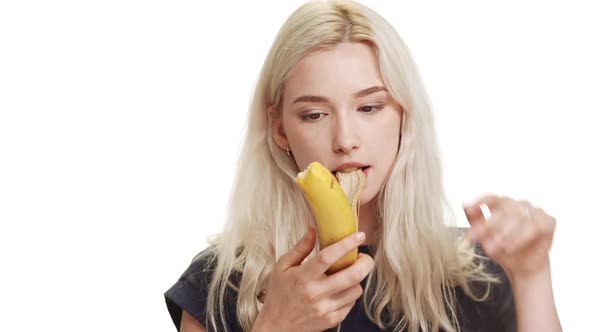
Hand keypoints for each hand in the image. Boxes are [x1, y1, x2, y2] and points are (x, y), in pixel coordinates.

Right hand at [253, 227, 373, 331]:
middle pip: (351, 275)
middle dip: (365, 262)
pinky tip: (340, 290)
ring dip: (356, 280)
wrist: (276, 326)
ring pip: (356, 290)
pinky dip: (350, 294)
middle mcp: (315, 293)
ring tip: (347, 275)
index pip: (328, 257)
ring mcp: (325, 309)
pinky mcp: (332, 320)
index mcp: (303, 277)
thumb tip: (313, 229)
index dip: (346, 244)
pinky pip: (352, 304)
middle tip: (364, 257)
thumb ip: (300, 248)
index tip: (359, 235)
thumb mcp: (282, 267)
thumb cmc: (279, 294)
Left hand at [464, 195, 556, 279]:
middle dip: (488, 225)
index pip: (491, 198)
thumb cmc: (502, 249)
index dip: (480, 202)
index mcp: (502, 204)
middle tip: (476, 238)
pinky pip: (534, 226)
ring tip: (494, 247)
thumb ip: (475, 220)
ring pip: (518, 217)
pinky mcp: (548, 222)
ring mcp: (535, 211)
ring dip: (504, 233)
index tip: (470, 209)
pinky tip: (510, 247)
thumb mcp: (484, 237)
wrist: (523, 268)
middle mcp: (519, 204)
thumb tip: (464, 205)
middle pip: (504, 209)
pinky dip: (520, 237)